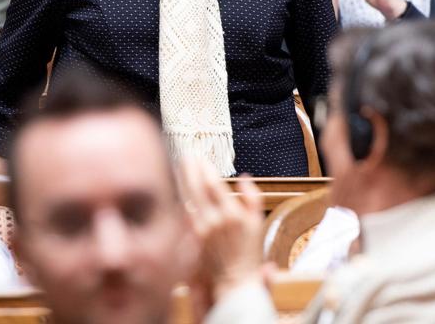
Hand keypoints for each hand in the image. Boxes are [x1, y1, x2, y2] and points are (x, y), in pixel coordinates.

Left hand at [178, 158, 265, 304]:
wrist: (235, 279)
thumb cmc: (249, 251)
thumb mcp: (258, 223)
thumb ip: (252, 198)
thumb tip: (243, 177)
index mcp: (233, 214)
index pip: (214, 184)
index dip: (205, 168)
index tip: (201, 157)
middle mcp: (214, 220)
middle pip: (196, 187)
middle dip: (189, 168)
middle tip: (185, 155)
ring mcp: (201, 229)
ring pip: (187, 198)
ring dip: (182, 180)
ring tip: (179, 167)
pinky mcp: (192, 237)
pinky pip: (183, 213)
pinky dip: (179, 198)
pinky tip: (176, 189)